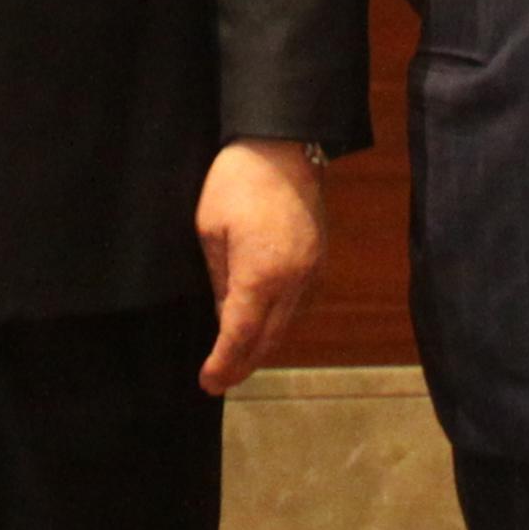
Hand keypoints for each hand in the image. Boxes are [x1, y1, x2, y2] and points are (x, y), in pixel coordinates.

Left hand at [193, 140, 324, 393]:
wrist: (282, 145)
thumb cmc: (236, 182)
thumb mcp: (209, 232)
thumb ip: (219, 281)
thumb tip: (223, 317)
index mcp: (261, 274)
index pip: (240, 335)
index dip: (223, 364)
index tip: (208, 383)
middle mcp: (294, 281)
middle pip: (268, 340)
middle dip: (243, 364)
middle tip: (219, 381)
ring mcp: (312, 272)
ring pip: (287, 326)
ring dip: (262, 347)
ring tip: (236, 361)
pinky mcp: (319, 262)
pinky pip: (298, 307)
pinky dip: (279, 324)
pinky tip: (262, 328)